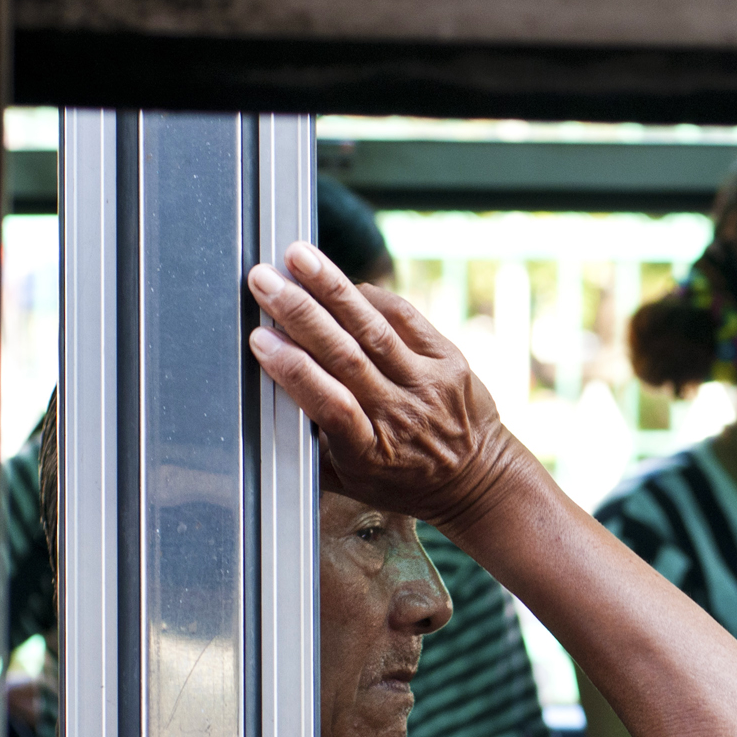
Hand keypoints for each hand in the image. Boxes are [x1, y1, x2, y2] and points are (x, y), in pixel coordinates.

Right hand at [246, 241, 529, 537]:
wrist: (477, 480)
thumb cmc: (399, 480)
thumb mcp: (349, 479)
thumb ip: (308, 443)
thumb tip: (264, 398)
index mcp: (369, 452)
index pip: (329, 405)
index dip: (295, 371)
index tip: (260, 339)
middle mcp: (401, 417)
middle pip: (346, 357)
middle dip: (300, 313)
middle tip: (263, 280)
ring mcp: (429, 386)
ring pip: (374, 329)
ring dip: (332, 288)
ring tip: (298, 256)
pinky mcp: (451, 361)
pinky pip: (405, 318)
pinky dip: (371, 296)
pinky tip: (340, 280)